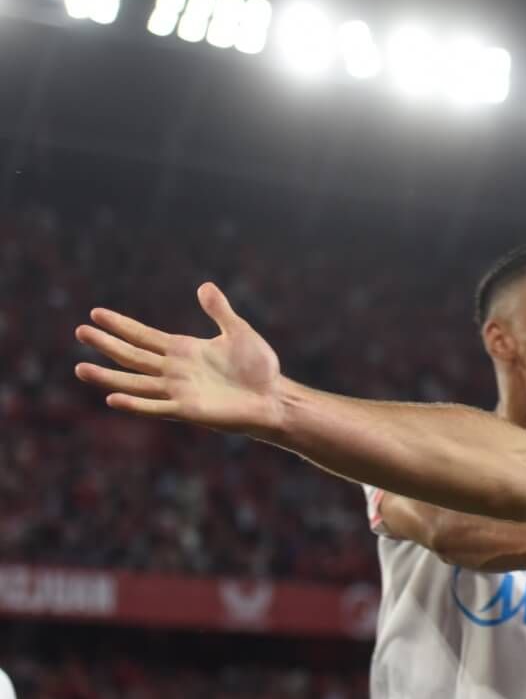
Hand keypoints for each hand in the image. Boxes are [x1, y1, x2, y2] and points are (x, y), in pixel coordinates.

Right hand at [74, 283, 286, 437]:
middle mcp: (174, 371)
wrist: (274, 398)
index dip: (121, 325)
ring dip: (108, 376)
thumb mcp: (238, 332)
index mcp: (183, 350)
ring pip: (135, 383)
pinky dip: (135, 404)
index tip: (96, 313)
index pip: (143, 336)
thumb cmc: (259, 368)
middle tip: (79, 331)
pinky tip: (112, 398)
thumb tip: (204, 286)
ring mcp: (178, 392)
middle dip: (106, 344)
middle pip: (132, 356)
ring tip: (81, 368)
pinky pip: (155, 407)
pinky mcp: (188, 411)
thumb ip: (219, 311)